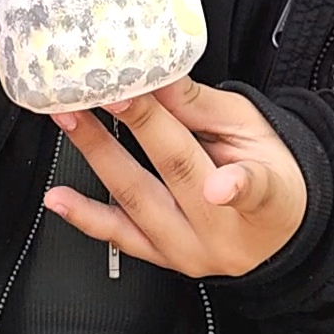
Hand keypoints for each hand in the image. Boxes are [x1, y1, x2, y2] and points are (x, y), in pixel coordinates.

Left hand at [43, 77, 306, 276]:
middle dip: (137, 123)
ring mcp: (189, 251)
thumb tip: (160, 74)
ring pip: (138, 201)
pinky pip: (120, 238)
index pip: (250, 185)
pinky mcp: (163, 259)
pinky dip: (86, 216)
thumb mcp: (253, 131)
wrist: (275, 235)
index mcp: (267, 201)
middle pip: (177, 173)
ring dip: (98, 155)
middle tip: (107, 89)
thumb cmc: (271, 175)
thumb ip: (204, 107)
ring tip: (71, 119)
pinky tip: (58, 198)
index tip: (209, 165)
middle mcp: (224, 234)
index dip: (231, 179)